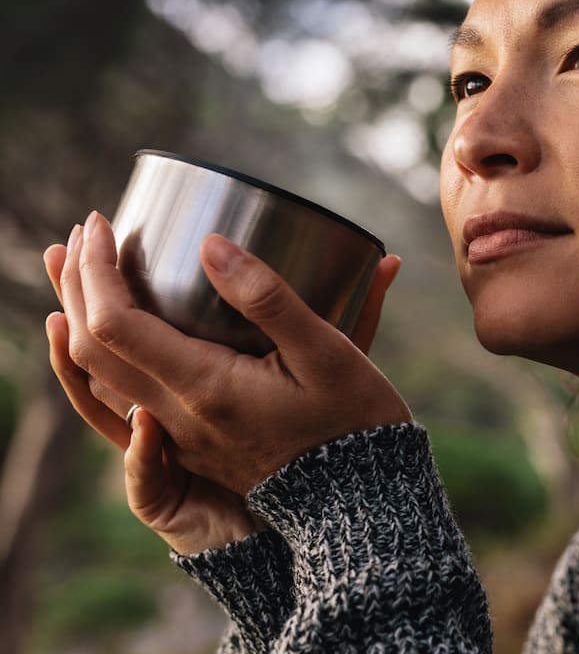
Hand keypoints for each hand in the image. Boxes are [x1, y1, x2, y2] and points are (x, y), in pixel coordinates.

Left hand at [45, 212, 407, 549]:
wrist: (358, 500)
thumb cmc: (353, 420)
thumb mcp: (327, 352)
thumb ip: (267, 297)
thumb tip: (211, 244)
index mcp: (205, 388)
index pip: (116, 323)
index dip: (98, 268)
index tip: (103, 223)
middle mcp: (178, 417)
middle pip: (90, 349)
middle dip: (76, 284)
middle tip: (85, 232)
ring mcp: (180, 437)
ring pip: (97, 378)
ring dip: (76, 319)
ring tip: (77, 271)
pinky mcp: (191, 445)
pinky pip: (119, 400)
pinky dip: (99, 356)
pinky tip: (109, 333)